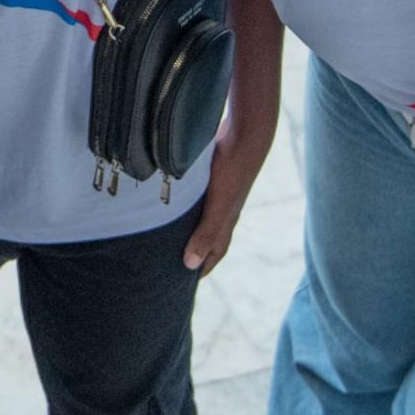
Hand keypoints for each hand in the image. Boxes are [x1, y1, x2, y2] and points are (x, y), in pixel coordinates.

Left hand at [184, 122, 270, 274]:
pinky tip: (174, 196)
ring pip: (202, 213)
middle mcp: (224, 207)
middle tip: (172, 258)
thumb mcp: (218, 206)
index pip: (215, 251)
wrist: (246, 134)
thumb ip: (206, 233)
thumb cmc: (233, 171)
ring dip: (189, 223)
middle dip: (194, 248)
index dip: (203, 266)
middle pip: (208, 234)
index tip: (188, 280)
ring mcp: (219, 190)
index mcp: (226, 220)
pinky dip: (186, 201)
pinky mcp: (211, 173)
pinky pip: (197, 194)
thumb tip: (190, 265)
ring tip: (167, 229)